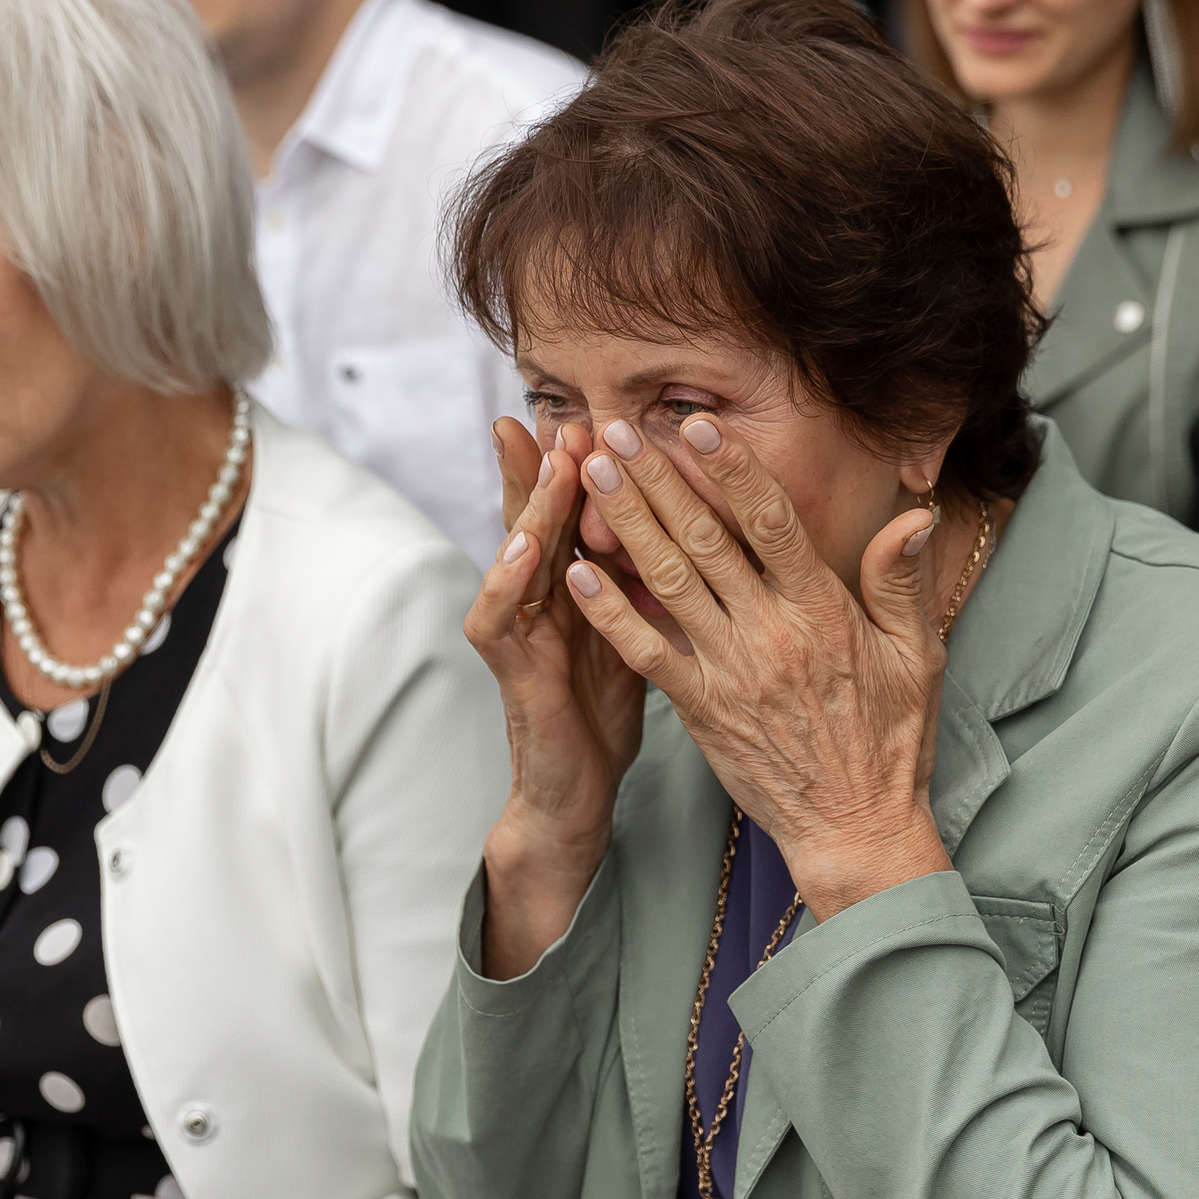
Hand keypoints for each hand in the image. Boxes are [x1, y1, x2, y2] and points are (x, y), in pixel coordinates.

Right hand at [469, 415, 648, 977]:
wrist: (575, 792)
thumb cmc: (606, 709)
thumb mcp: (638, 629)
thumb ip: (649, 576)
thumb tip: (698, 523)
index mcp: (576, 585)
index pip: (581, 511)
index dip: (592, 466)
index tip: (614, 412)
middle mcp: (542, 598)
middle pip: (542, 515)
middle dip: (548, 462)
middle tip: (565, 406)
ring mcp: (520, 630)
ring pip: (519, 552)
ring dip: (532, 502)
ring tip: (550, 456)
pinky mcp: (511, 671)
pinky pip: (500, 617)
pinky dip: (509, 580)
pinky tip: (527, 546)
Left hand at [560, 414, 950, 919]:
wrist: (855, 829)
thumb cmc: (891, 740)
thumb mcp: (917, 656)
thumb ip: (901, 582)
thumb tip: (914, 515)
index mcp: (823, 612)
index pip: (772, 522)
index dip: (731, 469)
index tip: (696, 424)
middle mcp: (771, 634)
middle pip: (705, 540)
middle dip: (657, 478)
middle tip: (617, 428)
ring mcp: (730, 672)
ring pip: (668, 583)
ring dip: (626, 523)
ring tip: (593, 474)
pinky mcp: (701, 710)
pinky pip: (647, 652)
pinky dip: (609, 611)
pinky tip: (577, 570)